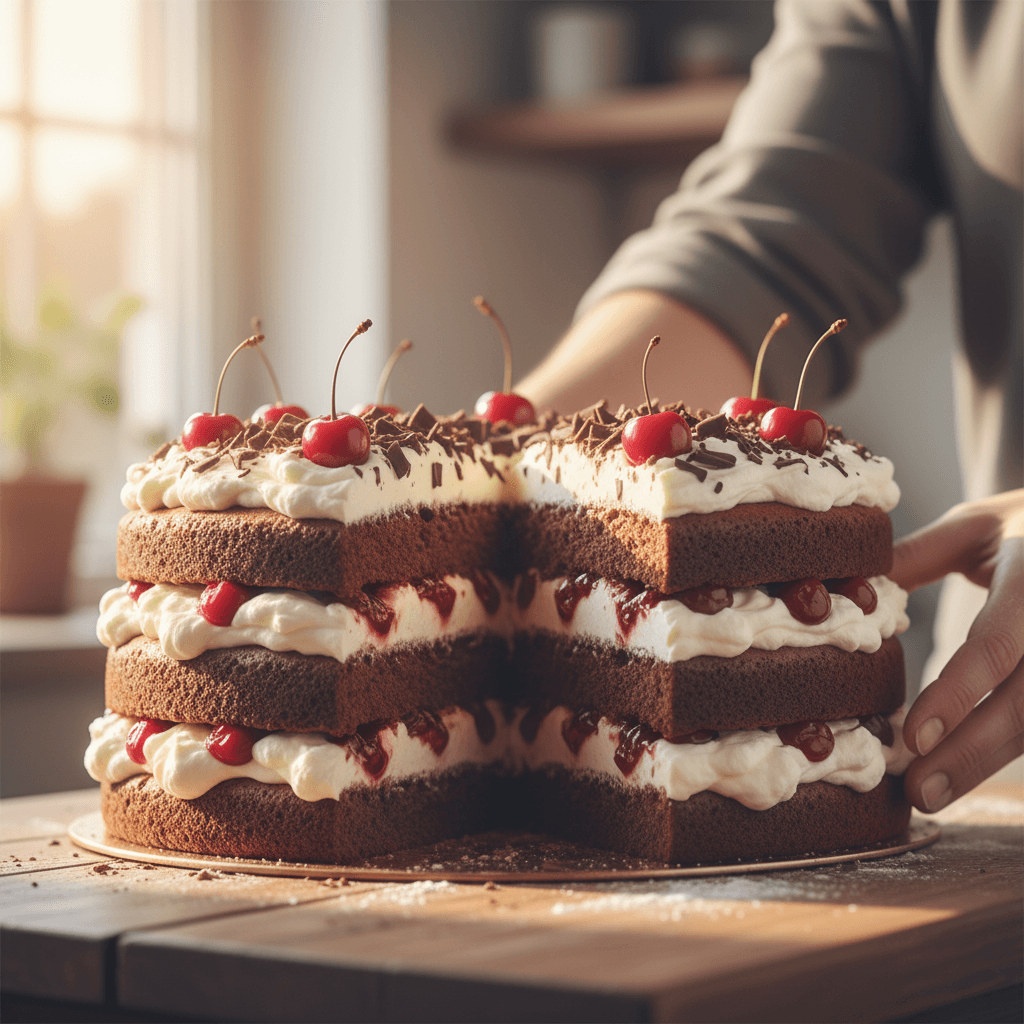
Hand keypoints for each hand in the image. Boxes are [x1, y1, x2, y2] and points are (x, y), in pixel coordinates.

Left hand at [891, 489, 1023, 811]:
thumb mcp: (976, 528)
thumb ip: (917, 558)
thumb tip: (848, 588)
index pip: (997, 643)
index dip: (957, 694)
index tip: (913, 736)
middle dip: (969, 754)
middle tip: (916, 792)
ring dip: (985, 762)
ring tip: (931, 793)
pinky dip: (1005, 747)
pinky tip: (964, 770)